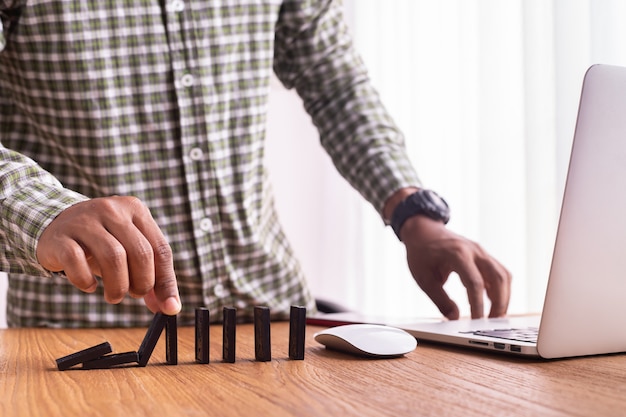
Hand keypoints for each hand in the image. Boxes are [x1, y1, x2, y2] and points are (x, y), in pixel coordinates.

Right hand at [36, 196, 180, 314]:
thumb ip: (151, 274)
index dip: (166, 282)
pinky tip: (89, 285)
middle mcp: (112, 210)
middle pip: (140, 253)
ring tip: (115, 295)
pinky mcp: (61, 237)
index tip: (168, 307)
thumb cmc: (101, 241)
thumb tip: (170, 307)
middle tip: (134, 294)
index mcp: (136, 210)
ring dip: (118, 286)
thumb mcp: (129, 249)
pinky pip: (77, 261)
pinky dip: (85, 281)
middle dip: (142, 283)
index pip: (161, 249)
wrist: (55, 225)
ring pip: (113, 257)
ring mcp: (85, 221)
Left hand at [400, 215, 510, 319]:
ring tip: (494, 317)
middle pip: (498, 278)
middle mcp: (474, 251)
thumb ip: (439, 299)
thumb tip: (454, 318)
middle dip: (499, 303)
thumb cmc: (421, 253)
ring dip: (503, 297)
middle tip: (491, 323)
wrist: (423, 231)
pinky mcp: (484, 256)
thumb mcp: (423, 277)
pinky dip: (500, 289)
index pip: (475, 283)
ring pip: (503, 275)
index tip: (477, 321)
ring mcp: (481, 252)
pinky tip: (493, 303)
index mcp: (457, 254)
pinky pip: (499, 272)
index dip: (478, 304)